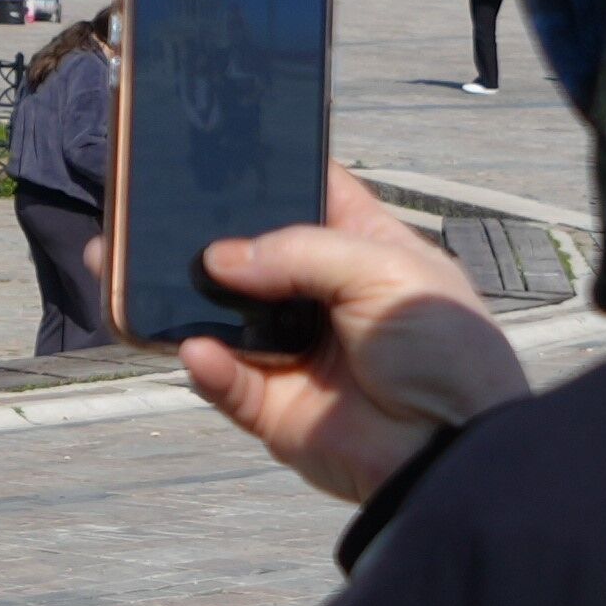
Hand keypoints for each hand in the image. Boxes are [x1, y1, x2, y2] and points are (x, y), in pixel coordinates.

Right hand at [171, 168, 534, 503]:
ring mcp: (295, 351)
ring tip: (155, 280)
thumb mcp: (386, 272)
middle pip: (253, 255)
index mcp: (363, 249)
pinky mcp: (275, 406)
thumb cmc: (446, 352)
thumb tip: (220, 258)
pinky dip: (207, 366)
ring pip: (225, 318)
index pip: (312, 196)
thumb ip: (301, 251)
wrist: (451, 450)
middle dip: (212, 240)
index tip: (222, 155)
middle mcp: (323, 296)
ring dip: (191, 302)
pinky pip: (226, 382)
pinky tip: (199, 349)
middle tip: (166, 220)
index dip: (276, 173)